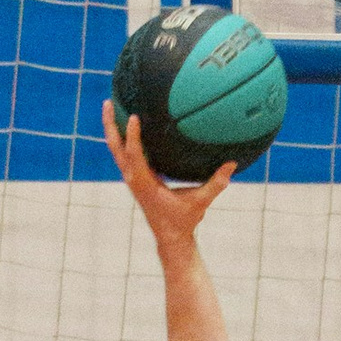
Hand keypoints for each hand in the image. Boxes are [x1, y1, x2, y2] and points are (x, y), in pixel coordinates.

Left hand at [106, 97, 238, 240]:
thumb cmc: (184, 220)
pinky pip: (124, 154)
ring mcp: (132, 179)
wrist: (170, 237)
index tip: (135, 117)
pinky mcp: (135, 178)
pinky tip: (127, 124)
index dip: (133, 136)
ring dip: (113, 129)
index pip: (134, 155)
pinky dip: (122, 138)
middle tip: (108, 102)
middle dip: (111, 125)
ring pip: (116, 150)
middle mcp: (133, 179)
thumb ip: (216, 184)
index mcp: (144, 184)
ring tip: (111, 106)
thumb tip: (232, 164)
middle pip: (115, 148)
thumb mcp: (201, 202)